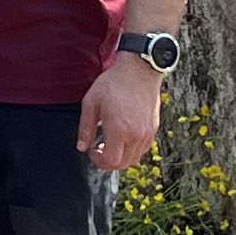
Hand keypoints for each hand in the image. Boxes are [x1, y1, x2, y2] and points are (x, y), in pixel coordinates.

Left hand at [76, 57, 163, 171]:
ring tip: (110, 144)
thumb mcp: (91, 103)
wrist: (139, 70)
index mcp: (119, 130)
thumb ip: (85, 128)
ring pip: (135, 158)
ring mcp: (147, 133)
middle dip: (109, 162)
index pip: (111, 161)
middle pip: (123, 164)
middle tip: (99, 150)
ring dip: (121, 157)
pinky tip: (123, 139)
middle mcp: (136, 135)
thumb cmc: (113, 84)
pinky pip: (143, 149)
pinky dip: (132, 150)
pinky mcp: (154, 128)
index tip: (92, 151)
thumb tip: (82, 147)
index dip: (99, 162)